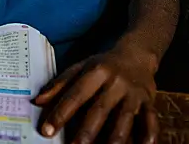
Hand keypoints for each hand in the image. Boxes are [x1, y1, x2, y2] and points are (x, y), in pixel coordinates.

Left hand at [34, 48, 158, 143]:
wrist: (138, 54)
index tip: (47, 130)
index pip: (76, 94)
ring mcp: (134, 93)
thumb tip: (37, 101)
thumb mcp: (80, 68)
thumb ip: (59, 84)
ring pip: (125, 118)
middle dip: (86, 131)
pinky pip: (151, 120)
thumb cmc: (104, 65)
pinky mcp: (149, 102)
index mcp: (96, 71)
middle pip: (100, 109)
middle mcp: (116, 82)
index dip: (61, 113)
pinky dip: (149, 135)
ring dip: (114, 138)